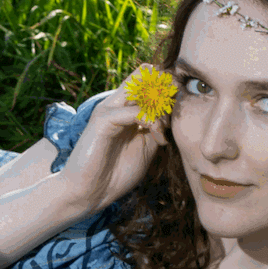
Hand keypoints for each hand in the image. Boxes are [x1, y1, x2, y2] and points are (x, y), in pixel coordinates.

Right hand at [55, 79, 169, 214]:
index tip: (179, 109)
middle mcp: (115, 103)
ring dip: (161, 106)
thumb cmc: (115, 173)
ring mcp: (107, 110)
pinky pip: (136, 111)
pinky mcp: (103, 121)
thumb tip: (172, 115)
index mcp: (124, 108)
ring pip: (142, 88)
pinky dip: (153, 122)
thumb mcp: (146, 147)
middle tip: (175, 114)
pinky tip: (157, 139)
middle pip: (145, 74)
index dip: (167, 87)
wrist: (88, 193)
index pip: (147, 79)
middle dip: (167, 90)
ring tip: (164, 130)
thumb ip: (156, 128)